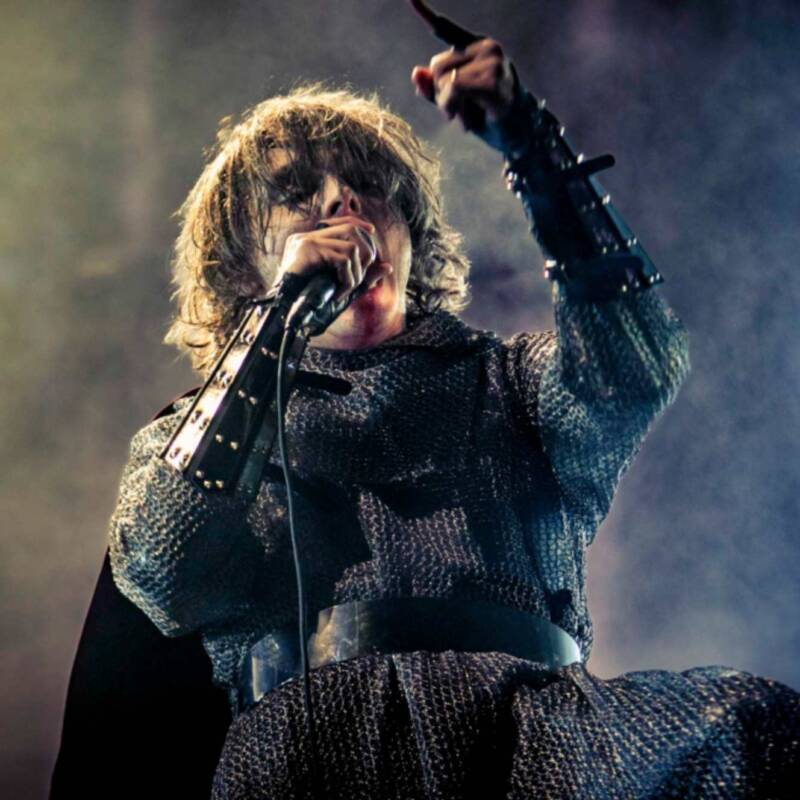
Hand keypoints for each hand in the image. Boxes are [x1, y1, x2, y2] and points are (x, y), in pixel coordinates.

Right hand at [276, 216, 391, 298]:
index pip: (341, 222)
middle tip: (357, 282)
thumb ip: (362, 277)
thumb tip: (387, 267)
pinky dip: (347, 279)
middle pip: (350, 229)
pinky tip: (338, 294)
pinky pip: (343, 259)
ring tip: (345, 291)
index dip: (359, 224)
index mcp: (310, 242)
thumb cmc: (307, 304)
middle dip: (365, 255)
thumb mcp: (340, 287)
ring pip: (351, 247)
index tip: (372, 233)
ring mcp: (305, 241)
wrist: (285, 316)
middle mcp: (306, 237)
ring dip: (356, 273)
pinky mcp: (307, 250)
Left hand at [411, 38, 515, 128]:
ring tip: (468, 117)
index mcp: (476, 47)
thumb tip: (415, 72)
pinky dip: (454, 109)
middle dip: (441, 94)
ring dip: (449, 106)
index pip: (445, 29)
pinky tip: (468, 122)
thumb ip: (433, 89)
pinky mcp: (492, 80)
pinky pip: (455, 89)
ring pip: (444, 80)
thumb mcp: (455, 103)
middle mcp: (486, 47)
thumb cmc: (487, 119)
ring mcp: (492, 62)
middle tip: (460, 111)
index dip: (425, 13)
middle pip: (437, 65)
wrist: (519, 137)